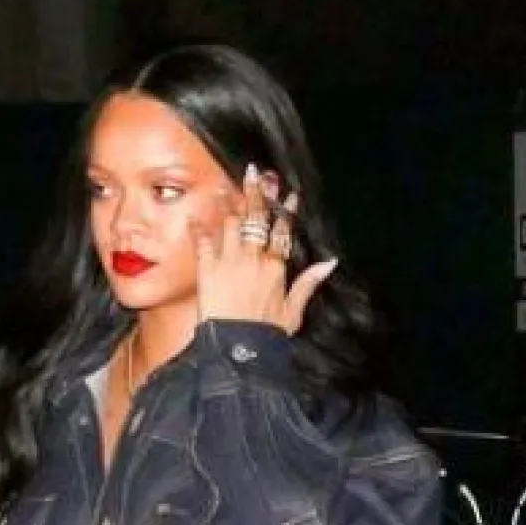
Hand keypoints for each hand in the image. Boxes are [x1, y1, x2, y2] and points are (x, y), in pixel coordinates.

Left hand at [191, 167, 336, 335]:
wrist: (238, 352)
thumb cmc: (266, 336)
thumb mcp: (294, 312)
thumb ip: (309, 283)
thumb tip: (329, 263)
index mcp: (276, 267)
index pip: (283, 230)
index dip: (286, 210)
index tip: (288, 193)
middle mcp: (254, 258)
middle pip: (257, 218)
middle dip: (257, 193)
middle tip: (254, 173)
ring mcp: (230, 261)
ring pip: (231, 222)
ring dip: (229, 203)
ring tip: (225, 187)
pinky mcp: (208, 269)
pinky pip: (203, 241)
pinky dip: (199, 227)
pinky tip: (196, 214)